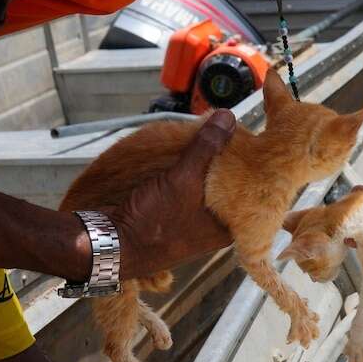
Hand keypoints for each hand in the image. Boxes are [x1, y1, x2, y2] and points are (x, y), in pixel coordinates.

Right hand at [107, 110, 237, 278]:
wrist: (109, 244)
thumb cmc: (154, 221)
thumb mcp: (183, 180)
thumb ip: (206, 147)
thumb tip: (228, 117)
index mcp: (227, 229)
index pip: (251, 194)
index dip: (252, 168)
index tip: (252, 142)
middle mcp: (215, 228)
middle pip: (229, 188)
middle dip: (227, 162)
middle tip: (230, 133)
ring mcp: (194, 224)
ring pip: (207, 187)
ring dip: (205, 165)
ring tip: (210, 136)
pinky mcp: (174, 216)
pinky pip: (188, 190)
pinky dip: (188, 173)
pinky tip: (187, 153)